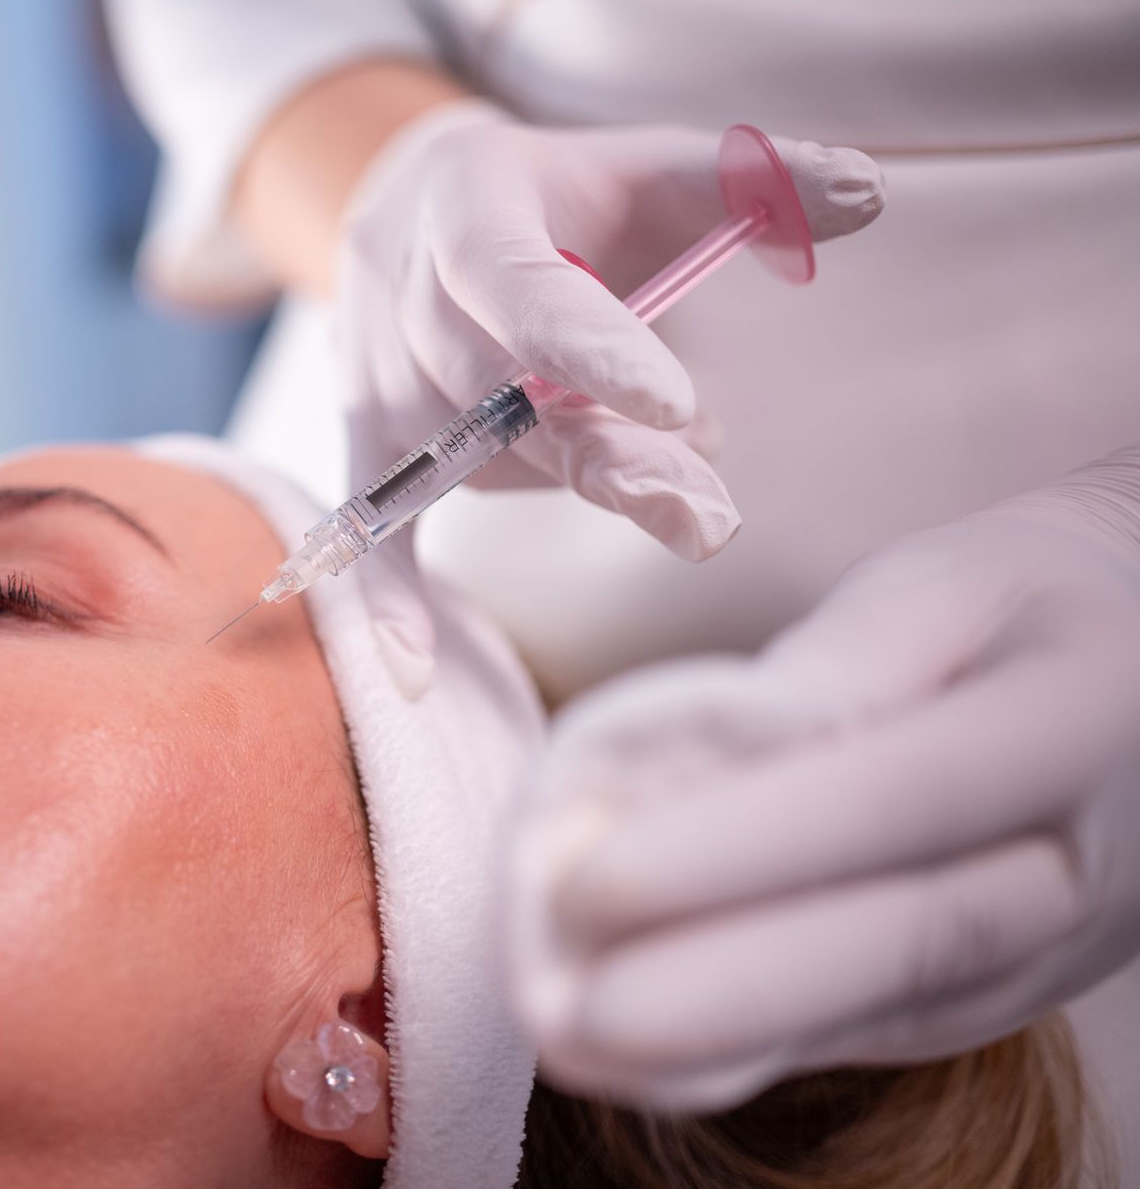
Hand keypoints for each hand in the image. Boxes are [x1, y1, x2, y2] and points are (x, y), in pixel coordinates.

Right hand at [331, 102, 882, 676]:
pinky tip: (413, 671)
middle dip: (606, 457)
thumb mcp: (648, 161)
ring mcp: (377, 372)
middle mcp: (403, 291)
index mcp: (466, 201)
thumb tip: (867, 189)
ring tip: (693, 512)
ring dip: (581, 486)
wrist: (411, 199)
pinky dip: (392, 592)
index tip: (673, 406)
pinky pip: (377, 516)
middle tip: (707, 516)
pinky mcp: (370, 436)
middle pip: (496, 392)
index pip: (517, 284)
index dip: (586, 346)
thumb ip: (752, 178)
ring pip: (476, 457)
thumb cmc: (560, 190)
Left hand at [506, 450, 1139, 1109]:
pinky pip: (871, 1034)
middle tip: (564, 1008)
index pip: (898, 796)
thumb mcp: (953, 579)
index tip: (598, 878)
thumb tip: (739, 724)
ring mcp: (1046, 950)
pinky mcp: (993, 997)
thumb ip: (854, 648)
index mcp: (1072, 723)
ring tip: (571, 1041)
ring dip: (716, 1041)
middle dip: (719, 985)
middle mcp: (1076, 863)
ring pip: (881, 1011)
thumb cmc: (1020, 603)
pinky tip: (638, 1062)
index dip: (747, 846)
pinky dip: (748, 1054)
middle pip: (896, 939)